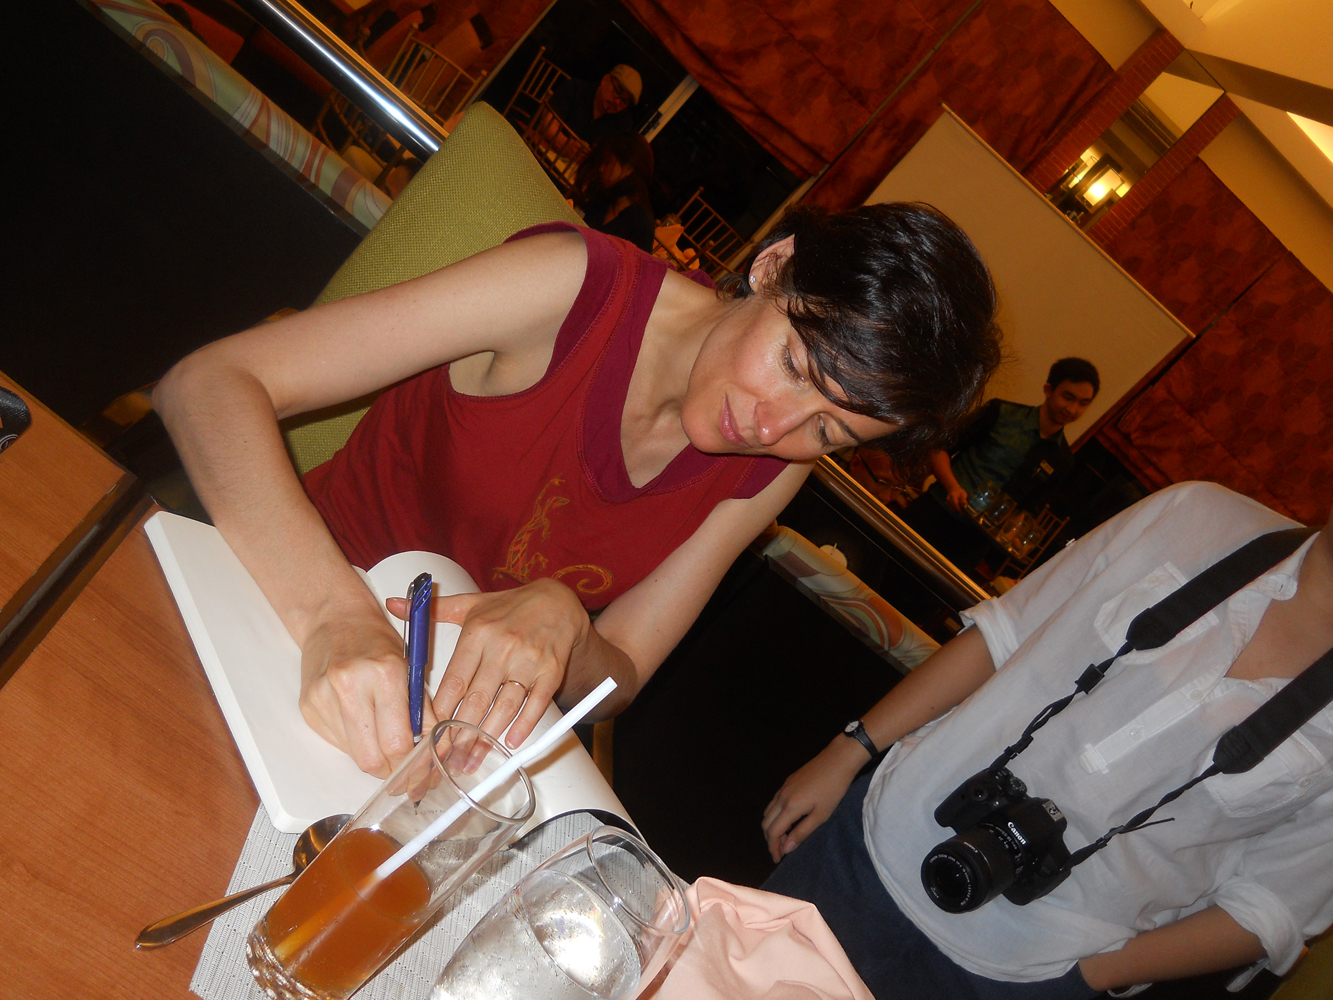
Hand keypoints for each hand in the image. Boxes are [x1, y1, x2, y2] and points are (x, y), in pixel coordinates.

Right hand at [298, 604, 435, 778]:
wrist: (334, 617)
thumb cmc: (376, 639)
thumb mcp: (410, 668)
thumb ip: (421, 711)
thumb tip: (432, 751)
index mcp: (385, 673)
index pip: (398, 742)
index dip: (412, 765)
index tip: (421, 772)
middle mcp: (350, 686)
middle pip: (372, 759)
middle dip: (392, 772)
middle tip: (405, 771)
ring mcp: (323, 698)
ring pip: (354, 755)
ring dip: (374, 758)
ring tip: (386, 742)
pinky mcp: (308, 708)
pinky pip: (338, 743)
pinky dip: (356, 743)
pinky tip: (364, 726)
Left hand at [404, 578, 588, 751]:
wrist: (558, 601)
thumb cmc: (510, 607)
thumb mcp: (471, 604)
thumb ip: (433, 611)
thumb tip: (391, 604)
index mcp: (478, 632)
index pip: (454, 680)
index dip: (441, 712)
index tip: (428, 736)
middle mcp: (502, 646)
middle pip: (476, 699)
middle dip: (459, 734)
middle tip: (445, 760)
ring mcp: (529, 660)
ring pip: (504, 706)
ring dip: (487, 738)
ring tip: (471, 760)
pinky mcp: (551, 671)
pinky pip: (536, 703)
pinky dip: (524, 725)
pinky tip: (510, 743)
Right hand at [762, 736, 868, 862]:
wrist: (837, 760)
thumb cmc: (833, 789)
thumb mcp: (821, 815)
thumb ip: (802, 832)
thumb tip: (786, 848)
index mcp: (790, 807)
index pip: (773, 832)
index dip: (773, 848)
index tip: (778, 859)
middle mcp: (782, 797)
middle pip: (766, 823)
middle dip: (770, 839)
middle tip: (781, 850)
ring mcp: (783, 788)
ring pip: (768, 812)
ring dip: (772, 827)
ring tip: (785, 837)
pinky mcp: (787, 782)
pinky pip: (774, 802)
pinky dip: (775, 815)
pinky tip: (788, 819)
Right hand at [945, 484, 969, 511]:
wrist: (953, 489)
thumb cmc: (959, 492)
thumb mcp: (963, 493)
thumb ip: (963, 498)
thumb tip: (965, 503)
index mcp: (953, 496)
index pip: (955, 503)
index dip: (958, 508)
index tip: (962, 512)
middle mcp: (949, 499)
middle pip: (953, 507)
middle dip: (958, 511)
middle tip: (962, 514)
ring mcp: (947, 501)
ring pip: (952, 508)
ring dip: (956, 510)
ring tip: (961, 512)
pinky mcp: (947, 503)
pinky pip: (951, 508)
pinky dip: (955, 509)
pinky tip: (958, 510)